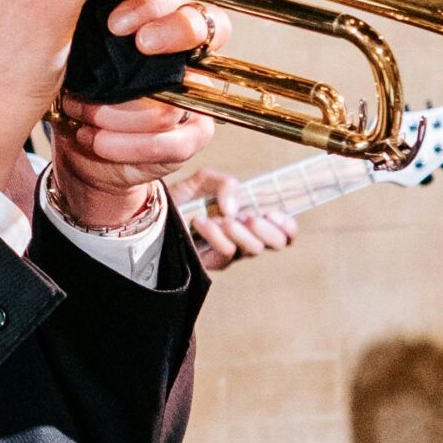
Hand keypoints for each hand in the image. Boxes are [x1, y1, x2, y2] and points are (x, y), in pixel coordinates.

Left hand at [46, 0, 230, 232]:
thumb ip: (89, 10)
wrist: (75, 135)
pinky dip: (130, 144)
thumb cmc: (78, 78)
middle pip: (206, 27)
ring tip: (80, 109)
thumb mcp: (77, 41)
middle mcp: (188, 50)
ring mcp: (197, 92)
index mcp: (161, 17)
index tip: (115, 24)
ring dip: (119, 110)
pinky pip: (175, 142)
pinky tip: (98, 140)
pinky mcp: (192, 135)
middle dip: (172, 31)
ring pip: (178, 95)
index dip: (154, 5)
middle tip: (138, 43)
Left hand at [169, 168, 296, 270]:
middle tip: (250, 217)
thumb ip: (226, 184)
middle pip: (277, 243)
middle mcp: (246, 237)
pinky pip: (227, 253)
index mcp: (252, 217)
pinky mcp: (213, 262)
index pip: (284, 230)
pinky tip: (201, 222)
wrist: (154, 212)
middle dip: (267, 229)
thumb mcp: (206, 179)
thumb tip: (235, 209)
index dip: (288, 226)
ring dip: (239, 231)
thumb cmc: (185, 196)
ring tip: (220, 218)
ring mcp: (230, 252)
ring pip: (253, 250)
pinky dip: (216, 236)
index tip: (275, 214)